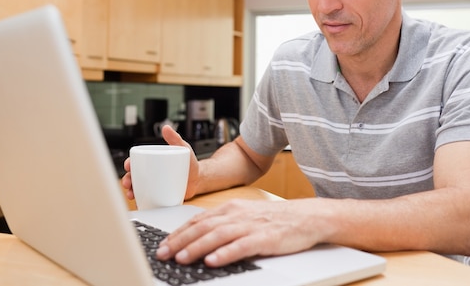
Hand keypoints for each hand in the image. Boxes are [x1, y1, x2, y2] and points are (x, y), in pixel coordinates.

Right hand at [121, 125, 199, 199]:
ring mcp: (154, 186)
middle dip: (127, 180)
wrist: (199, 179)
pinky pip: (147, 200)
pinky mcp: (158, 196)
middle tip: (128, 184)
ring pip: (138, 189)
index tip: (128, 166)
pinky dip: (141, 202)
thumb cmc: (189, 162)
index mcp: (153, 162)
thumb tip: (166, 128)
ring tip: (132, 195)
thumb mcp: (183, 148)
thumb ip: (175, 138)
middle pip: (134, 176)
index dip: (129, 164)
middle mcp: (151, 173)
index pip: (137, 161)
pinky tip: (139, 204)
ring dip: (131, 192)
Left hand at [156, 198, 325, 266]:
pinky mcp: (264, 238)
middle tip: (163, 254)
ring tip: (182, 258)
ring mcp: (250, 226)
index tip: (162, 245)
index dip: (178, 233)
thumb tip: (197, 239)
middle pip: (203, 227)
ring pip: (218, 235)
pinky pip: (241, 246)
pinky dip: (225, 253)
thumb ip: (223, 224)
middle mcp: (237, 215)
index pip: (198, 220)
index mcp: (230, 208)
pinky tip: (213, 261)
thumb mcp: (244, 215)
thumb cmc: (274, 219)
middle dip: (180, 241)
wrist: (307, 216)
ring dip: (197, 247)